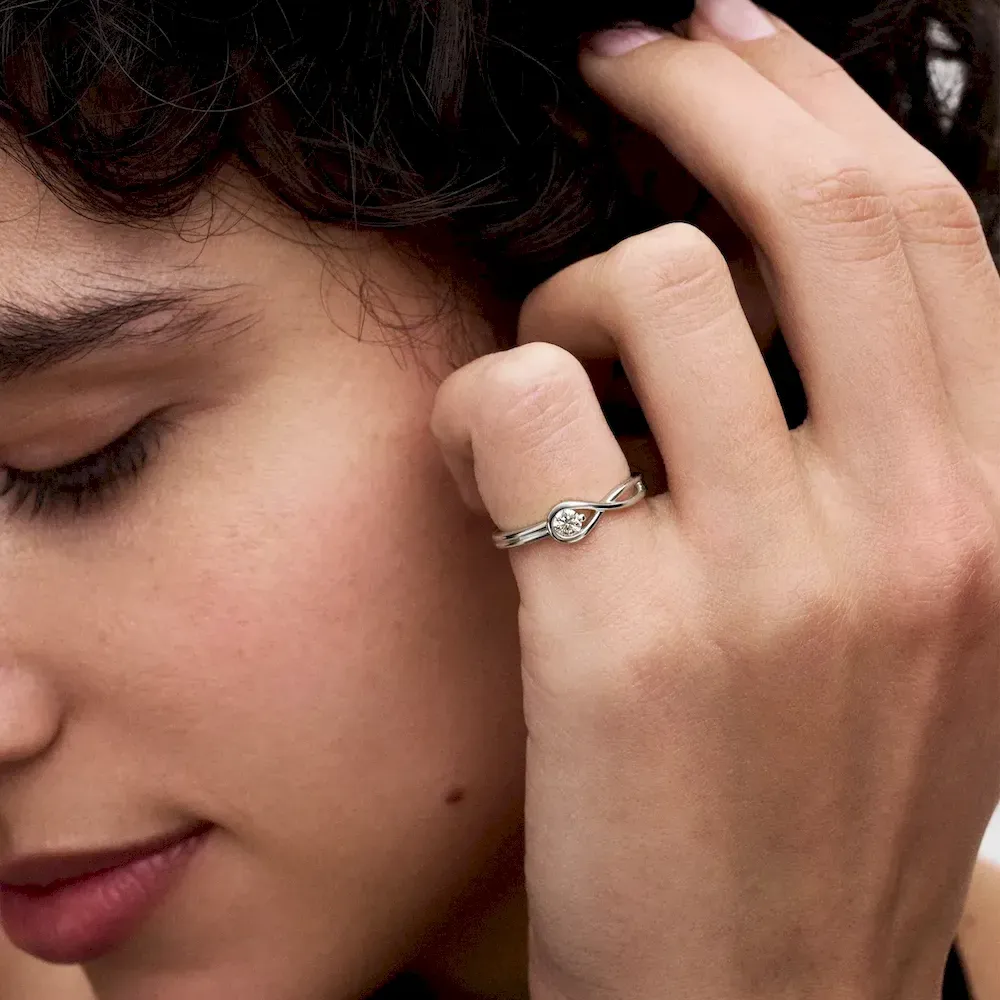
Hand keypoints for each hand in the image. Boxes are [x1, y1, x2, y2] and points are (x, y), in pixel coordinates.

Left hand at [431, 5, 999, 999]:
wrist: (755, 997)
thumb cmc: (811, 803)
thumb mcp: (915, 623)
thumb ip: (883, 459)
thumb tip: (774, 295)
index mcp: (992, 511)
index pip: (931, 232)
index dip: (824, 105)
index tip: (736, 41)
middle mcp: (911, 527)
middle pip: (814, 213)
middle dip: (704, 92)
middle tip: (627, 59)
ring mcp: (768, 580)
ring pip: (649, 283)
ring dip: (573, 296)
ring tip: (555, 373)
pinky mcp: (621, 633)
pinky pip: (521, 401)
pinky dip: (481, 401)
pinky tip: (485, 462)